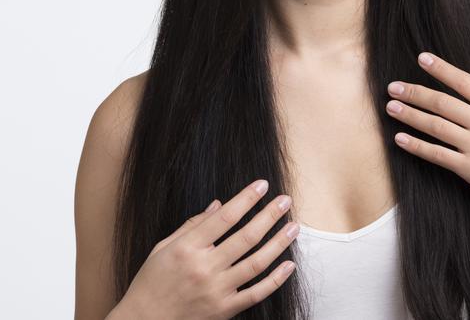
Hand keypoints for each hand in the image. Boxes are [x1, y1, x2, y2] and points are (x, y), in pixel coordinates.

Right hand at [116, 179, 299, 319]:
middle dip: (270, 215)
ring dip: (279, 243)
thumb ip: (192, 225)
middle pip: (246, 237)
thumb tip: (220, 204)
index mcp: (187, 249)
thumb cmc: (151, 283)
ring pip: (257, 263)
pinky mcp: (224, 310)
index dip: (246, 199)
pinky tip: (290, 264)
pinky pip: (257, 293)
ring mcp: (216, 290)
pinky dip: (276, 280)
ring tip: (294, 227)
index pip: (224, 218)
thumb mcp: (163, 248)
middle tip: (286, 201)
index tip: (262, 185)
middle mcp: (204, 268)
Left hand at [386, 51, 469, 225]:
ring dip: (410, 115)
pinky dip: (417, 146)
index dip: (442, 69)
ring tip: (391, 107)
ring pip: (436, 125)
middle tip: (393, 86)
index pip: (466, 83)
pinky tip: (401, 139)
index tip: (423, 58)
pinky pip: (437, 154)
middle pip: (444, 102)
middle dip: (415, 92)